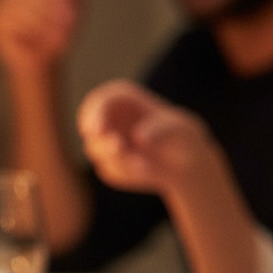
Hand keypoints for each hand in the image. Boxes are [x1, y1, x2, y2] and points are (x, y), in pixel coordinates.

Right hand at [0, 0, 90, 75]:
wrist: (44, 64)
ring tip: (55, 35)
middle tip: (68, 24)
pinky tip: (36, 42)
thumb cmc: (58, 33)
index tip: (73, 8)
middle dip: (53, 6)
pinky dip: (30, 32)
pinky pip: (13, 21)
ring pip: (24, 4)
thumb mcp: (75, 2)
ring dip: (45, 21)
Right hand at [77, 79, 210, 194]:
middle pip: (89, 127)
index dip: (93, 114)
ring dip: (121, 160)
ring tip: (147, 166)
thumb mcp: (179, 129)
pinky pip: (109, 171)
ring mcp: (105, 143)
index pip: (98, 101)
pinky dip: (127, 173)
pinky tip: (147, 171)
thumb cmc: (182, 137)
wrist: (183, 164)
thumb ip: (160, 129)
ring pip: (97, 152)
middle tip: (119, 149)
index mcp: (122, 99)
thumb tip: (139, 137)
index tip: (97, 130)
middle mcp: (109, 118)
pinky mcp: (106, 163)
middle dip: (100, 140)